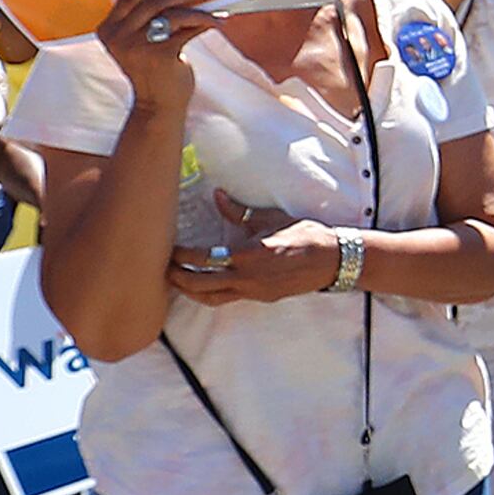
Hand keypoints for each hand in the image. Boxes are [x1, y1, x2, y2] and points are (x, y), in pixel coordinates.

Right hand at [96, 0, 221, 114]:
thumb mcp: (144, 43)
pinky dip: (206, 22)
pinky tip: (219, 21)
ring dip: (199, 7)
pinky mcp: (160, 55)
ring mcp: (137, 46)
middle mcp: (118, 36)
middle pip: (155, 0)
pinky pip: (188, 29)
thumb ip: (150, 19)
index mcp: (109, 29)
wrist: (158, 107)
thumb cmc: (155, 71)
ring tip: (216, 5)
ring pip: (173, 13)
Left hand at [167, 194, 343, 305]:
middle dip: (179, 279)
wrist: (330, 260)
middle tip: (163, 269)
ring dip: (191, 292)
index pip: (205, 259)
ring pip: (212, 298)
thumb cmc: (302, 235)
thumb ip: (239, 211)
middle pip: (201, 285)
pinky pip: (228, 298)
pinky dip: (210, 294)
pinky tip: (203, 286)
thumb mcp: (269, 218)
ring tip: (176, 282)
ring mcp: (254, 292)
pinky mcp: (260, 298)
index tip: (170, 249)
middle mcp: (248, 278)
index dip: (183, 256)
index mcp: (248, 255)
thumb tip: (218, 196)